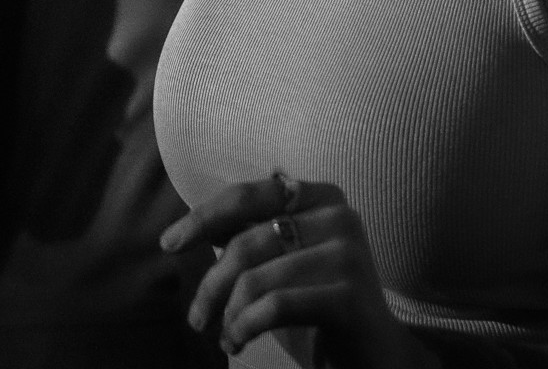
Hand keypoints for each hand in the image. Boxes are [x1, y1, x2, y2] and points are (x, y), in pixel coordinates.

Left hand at [161, 173, 433, 367]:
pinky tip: (238, 341)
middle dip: (211, 284)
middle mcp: (339, 214)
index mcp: (322, 196)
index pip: (249, 195)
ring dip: (228, 314)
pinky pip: (274, 306)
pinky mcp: (348, 294)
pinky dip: (245, 326)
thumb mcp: (282, 265)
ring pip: (256, 278)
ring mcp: (347, 252)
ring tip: (226, 338)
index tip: (169, 244)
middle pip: (247, 242)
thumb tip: (196, 224)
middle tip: (196, 320)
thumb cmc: (320, 308)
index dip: (203, 216)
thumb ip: (251, 236)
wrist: (378, 357)